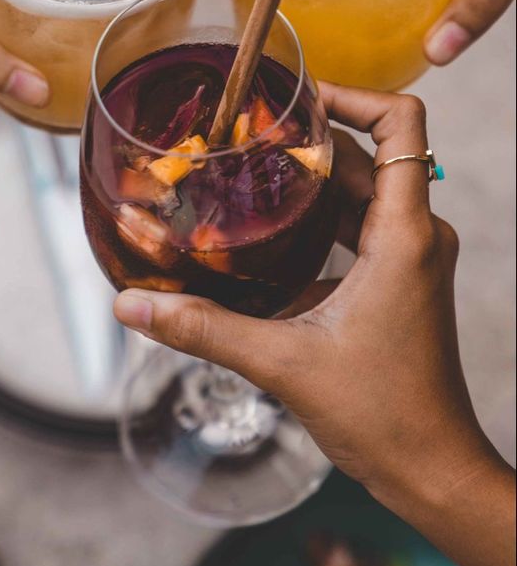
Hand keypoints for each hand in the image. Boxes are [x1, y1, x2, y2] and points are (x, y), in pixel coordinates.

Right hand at [114, 84, 514, 565]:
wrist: (433, 471)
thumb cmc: (384, 415)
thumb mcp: (284, 363)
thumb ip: (204, 327)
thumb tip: (133, 305)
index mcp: (402, 235)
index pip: (401, 124)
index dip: (353, 94)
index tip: (296, 96)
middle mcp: (414, 235)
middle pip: (366, 154)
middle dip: (309, 138)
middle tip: (246, 133)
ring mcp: (409, 259)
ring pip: (360, 192)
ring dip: (312, 179)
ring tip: (249, 172)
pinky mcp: (398, 281)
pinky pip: (360, 228)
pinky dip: (319, 219)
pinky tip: (267, 234)